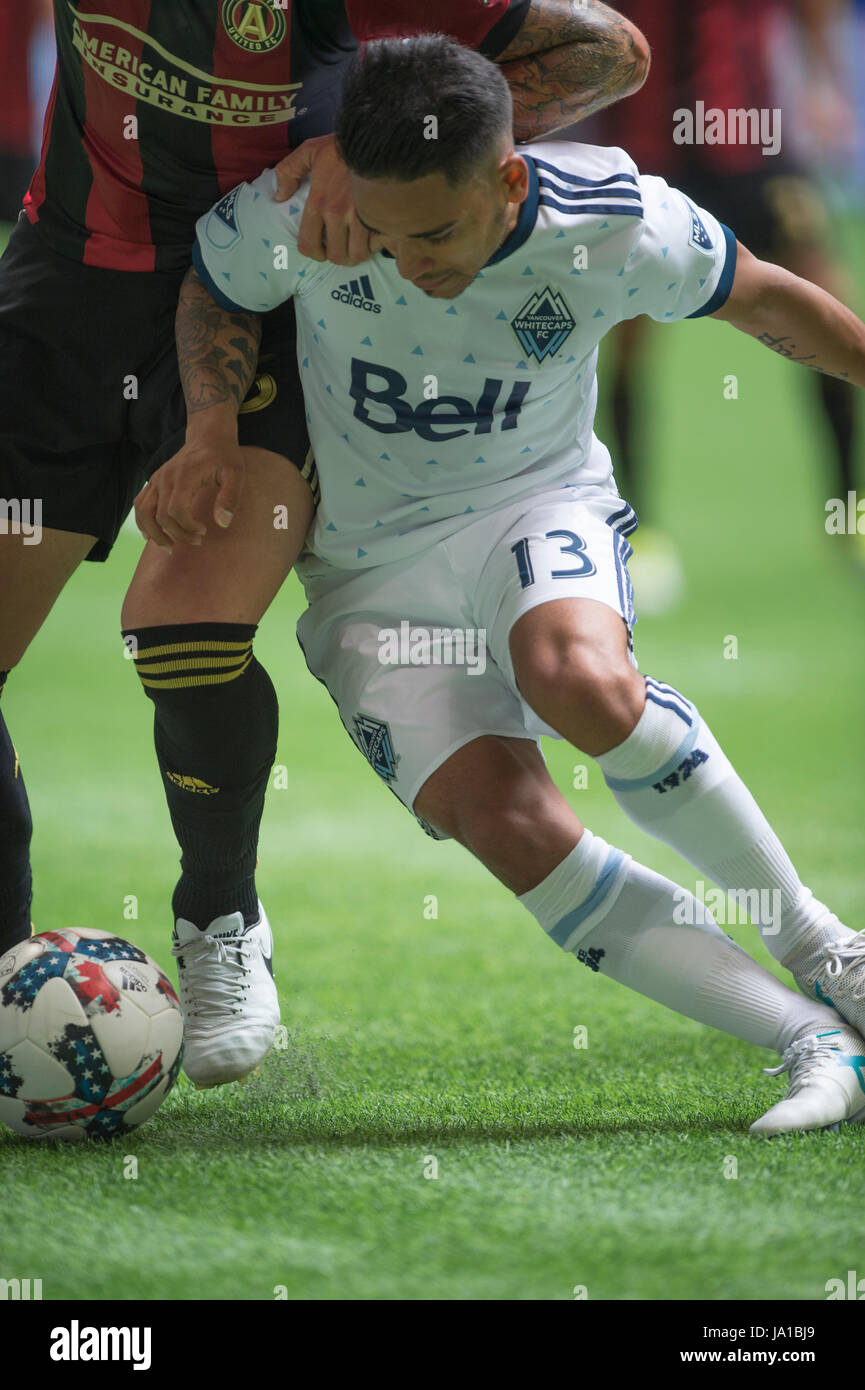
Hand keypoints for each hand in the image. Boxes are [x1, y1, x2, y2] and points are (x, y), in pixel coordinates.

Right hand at [134, 435, 246, 548]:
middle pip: (160, 516)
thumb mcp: (236, 474)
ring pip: (143, 512)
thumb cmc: (224, 456)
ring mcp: (157, 479)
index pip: (176, 510)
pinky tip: (153, 535)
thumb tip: (222, 523)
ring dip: (154, 534)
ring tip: (170, 547)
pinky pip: (139, 504)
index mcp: (185, 475)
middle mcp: (165, 477)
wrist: (208, 435)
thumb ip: (230, 498)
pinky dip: (142, 522)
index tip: (204, 531)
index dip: (188, 527)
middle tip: (197, 541)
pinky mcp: (154, 481)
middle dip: (177, 535)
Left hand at [273, 133, 371, 264]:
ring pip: (357, 255)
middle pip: (336, 255)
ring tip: (359, 244)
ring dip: (357, 253)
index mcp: (319, 202)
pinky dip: (376, 244)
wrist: (376, 136)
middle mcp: (338, 214)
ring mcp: (362, 217)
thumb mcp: (310, 150)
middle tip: (342, 247)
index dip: (314, 253)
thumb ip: (289, 171)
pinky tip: (375, 235)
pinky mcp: (382, 216)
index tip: (320, 249)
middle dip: (338, 256)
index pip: (309, 244)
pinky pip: (377, 244)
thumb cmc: (343, 144)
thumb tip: (279, 196)